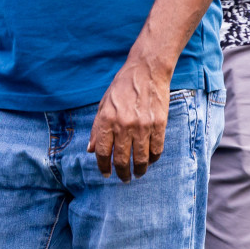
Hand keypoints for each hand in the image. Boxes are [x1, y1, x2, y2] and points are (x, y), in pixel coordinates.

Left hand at [88, 58, 171, 181]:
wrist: (146, 71)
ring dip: (139, 170)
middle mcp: (123, 125)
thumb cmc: (122, 87)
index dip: (103, 167)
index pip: (102, 152)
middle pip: (121, 160)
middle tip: (123, 178)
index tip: (106, 174)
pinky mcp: (159, 125)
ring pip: (140, 159)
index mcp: (107, 120)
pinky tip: (150, 160)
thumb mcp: (103, 105)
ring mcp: (142, 126)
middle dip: (122, 173)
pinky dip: (153, 159)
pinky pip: (156, 150)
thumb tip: (90, 150)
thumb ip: (96, 128)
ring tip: (137, 174)